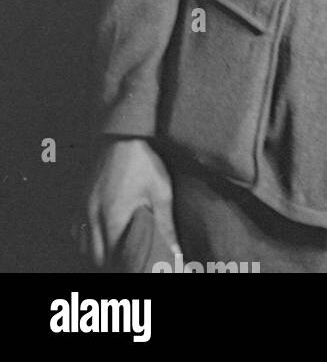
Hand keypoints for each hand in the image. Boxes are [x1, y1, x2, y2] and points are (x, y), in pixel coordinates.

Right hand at [80, 137, 178, 267]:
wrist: (121, 134)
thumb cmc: (143, 162)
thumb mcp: (160, 191)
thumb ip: (166, 225)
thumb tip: (176, 251)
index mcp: (112, 220)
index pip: (111, 259)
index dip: (123, 267)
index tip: (135, 268)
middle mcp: (92, 218)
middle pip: (94, 256)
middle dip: (109, 263)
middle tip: (126, 263)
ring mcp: (82, 209)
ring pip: (82, 244)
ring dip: (96, 252)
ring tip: (114, 253)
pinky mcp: (79, 199)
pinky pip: (75, 229)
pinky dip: (84, 238)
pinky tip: (98, 236)